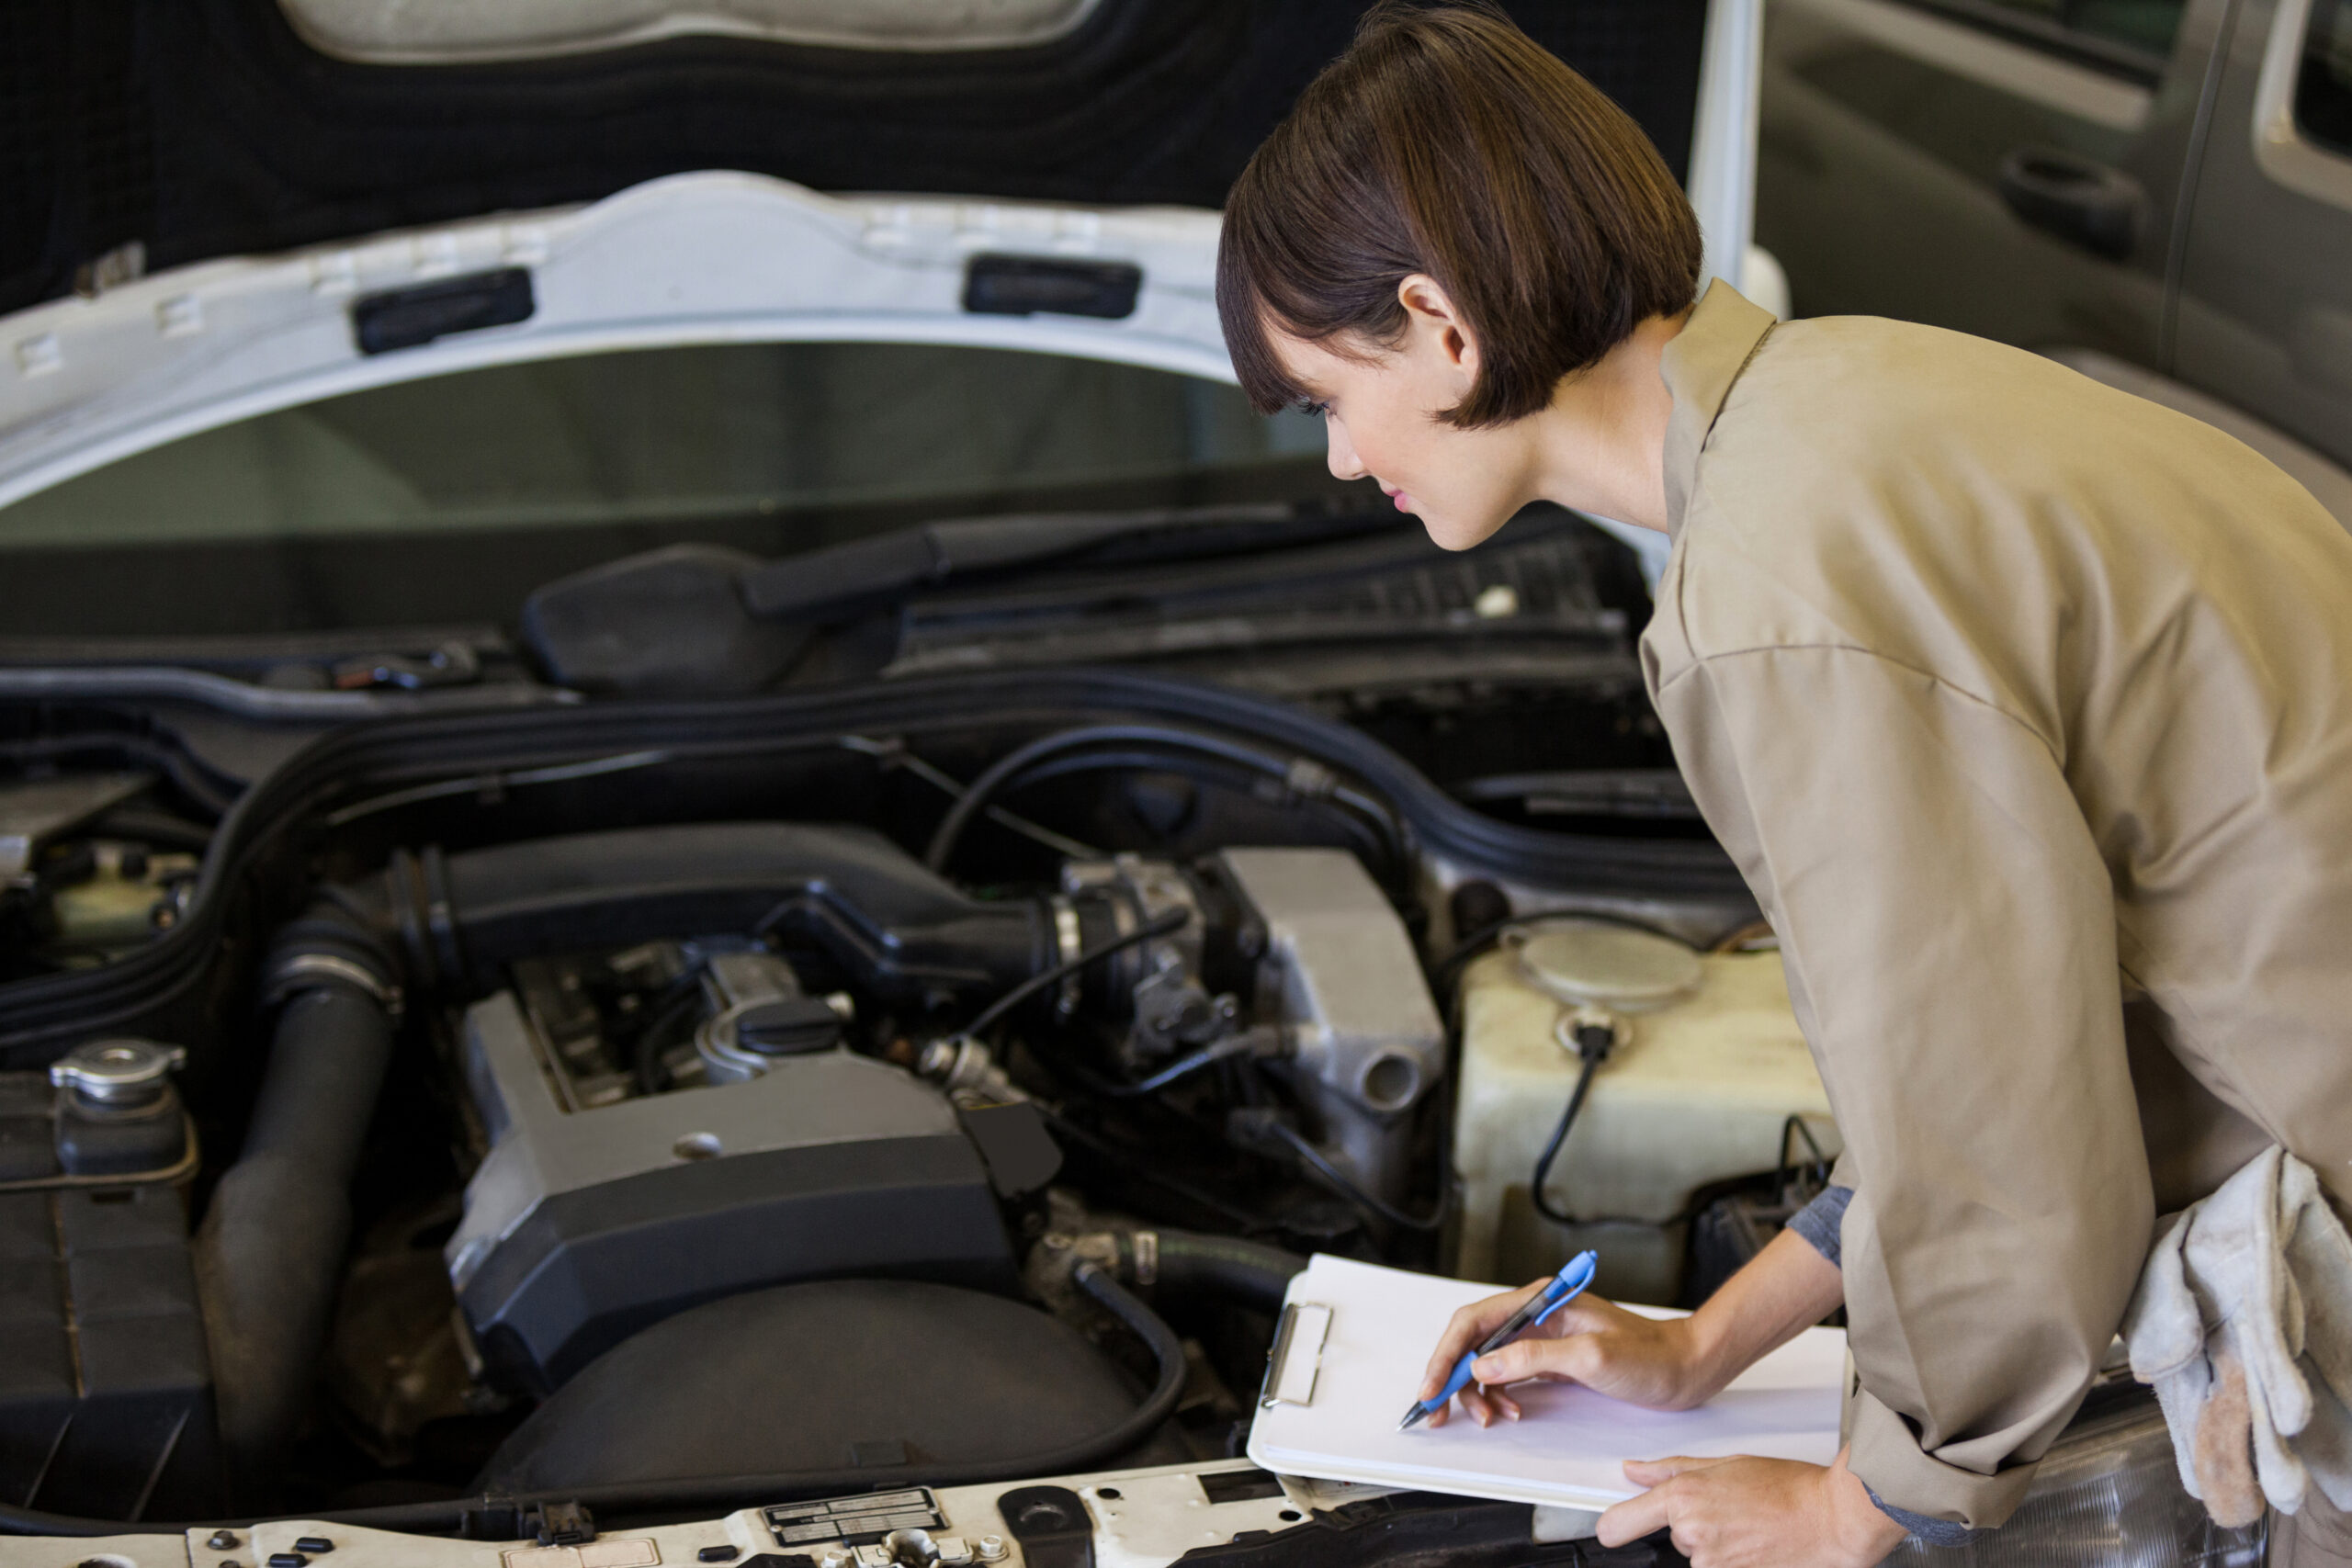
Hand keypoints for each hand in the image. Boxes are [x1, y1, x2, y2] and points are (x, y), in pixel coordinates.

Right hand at [1413, 1280, 1714, 1426]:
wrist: (1686, 1368)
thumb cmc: (1650, 1356)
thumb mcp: (1590, 1356)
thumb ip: (1533, 1357)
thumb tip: (1482, 1366)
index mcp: (1540, 1301)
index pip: (1474, 1322)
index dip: (1446, 1355)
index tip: (1432, 1388)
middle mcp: (1536, 1314)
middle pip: (1474, 1342)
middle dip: (1452, 1377)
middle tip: (1438, 1411)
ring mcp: (1543, 1337)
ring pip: (1488, 1363)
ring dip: (1478, 1393)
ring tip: (1490, 1418)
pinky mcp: (1551, 1359)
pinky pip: (1509, 1376)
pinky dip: (1499, 1397)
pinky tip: (1509, 1412)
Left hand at [1595, 1449, 1909, 1567]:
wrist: (1833, 1518)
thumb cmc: (1789, 1488)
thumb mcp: (1725, 1464)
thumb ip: (1671, 1470)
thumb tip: (1634, 1471)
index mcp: (1684, 1497)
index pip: (1621, 1522)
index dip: (1614, 1527)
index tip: (1612, 1530)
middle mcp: (1692, 1533)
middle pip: (1675, 1536)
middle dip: (1697, 1526)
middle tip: (1733, 1512)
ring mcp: (1711, 1564)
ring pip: (1699, 1556)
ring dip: (1718, 1546)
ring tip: (1751, 1528)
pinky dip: (1734, 1560)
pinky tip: (1756, 1546)